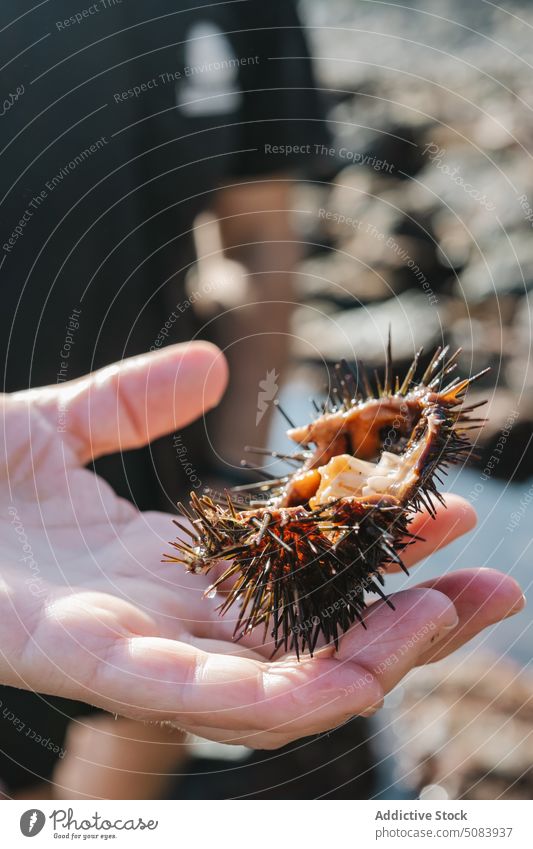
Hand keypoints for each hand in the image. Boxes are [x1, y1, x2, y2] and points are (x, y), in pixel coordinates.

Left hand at [0, 343, 523, 749]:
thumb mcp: (56, 423)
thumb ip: (130, 401)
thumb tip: (208, 368)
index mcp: (157, 569)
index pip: (292, 576)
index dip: (370, 553)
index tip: (444, 512)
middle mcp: (159, 622)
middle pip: (304, 638)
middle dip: (403, 618)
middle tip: (492, 584)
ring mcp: (127, 651)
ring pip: (274, 684)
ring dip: (370, 659)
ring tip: (450, 618)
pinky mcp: (85, 662)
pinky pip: (196, 699)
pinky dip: (279, 695)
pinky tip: (352, 676)